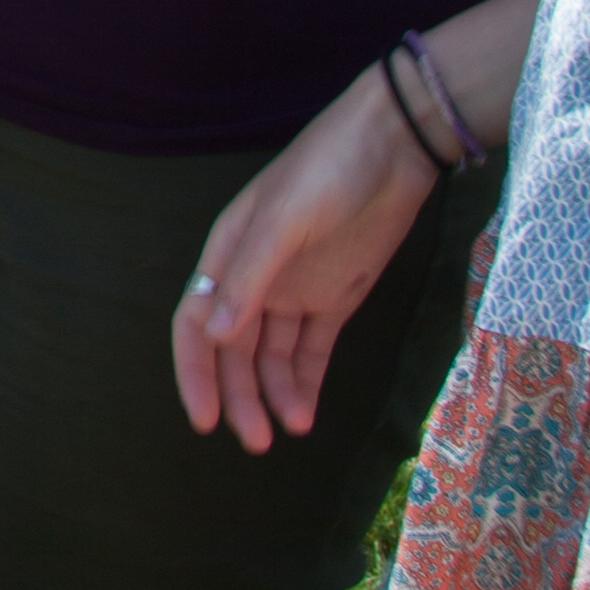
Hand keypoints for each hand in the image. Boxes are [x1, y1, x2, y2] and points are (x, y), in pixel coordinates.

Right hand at [172, 70, 443, 452]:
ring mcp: (295, 289)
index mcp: (230, 253)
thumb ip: (251, 278)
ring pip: (270, 357)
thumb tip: (211, 334)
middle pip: (233, 350)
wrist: (395, 147)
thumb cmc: (328, 170)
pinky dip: (304, 383)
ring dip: (272, 395)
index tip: (205, 419)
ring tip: (288, 431)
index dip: (195, 371)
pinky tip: (306, 413)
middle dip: (238, 396)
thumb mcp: (284, 220)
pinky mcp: (335, 298)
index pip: (195, 322)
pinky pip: (310, 351)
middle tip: (254, 442)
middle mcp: (255, 277)